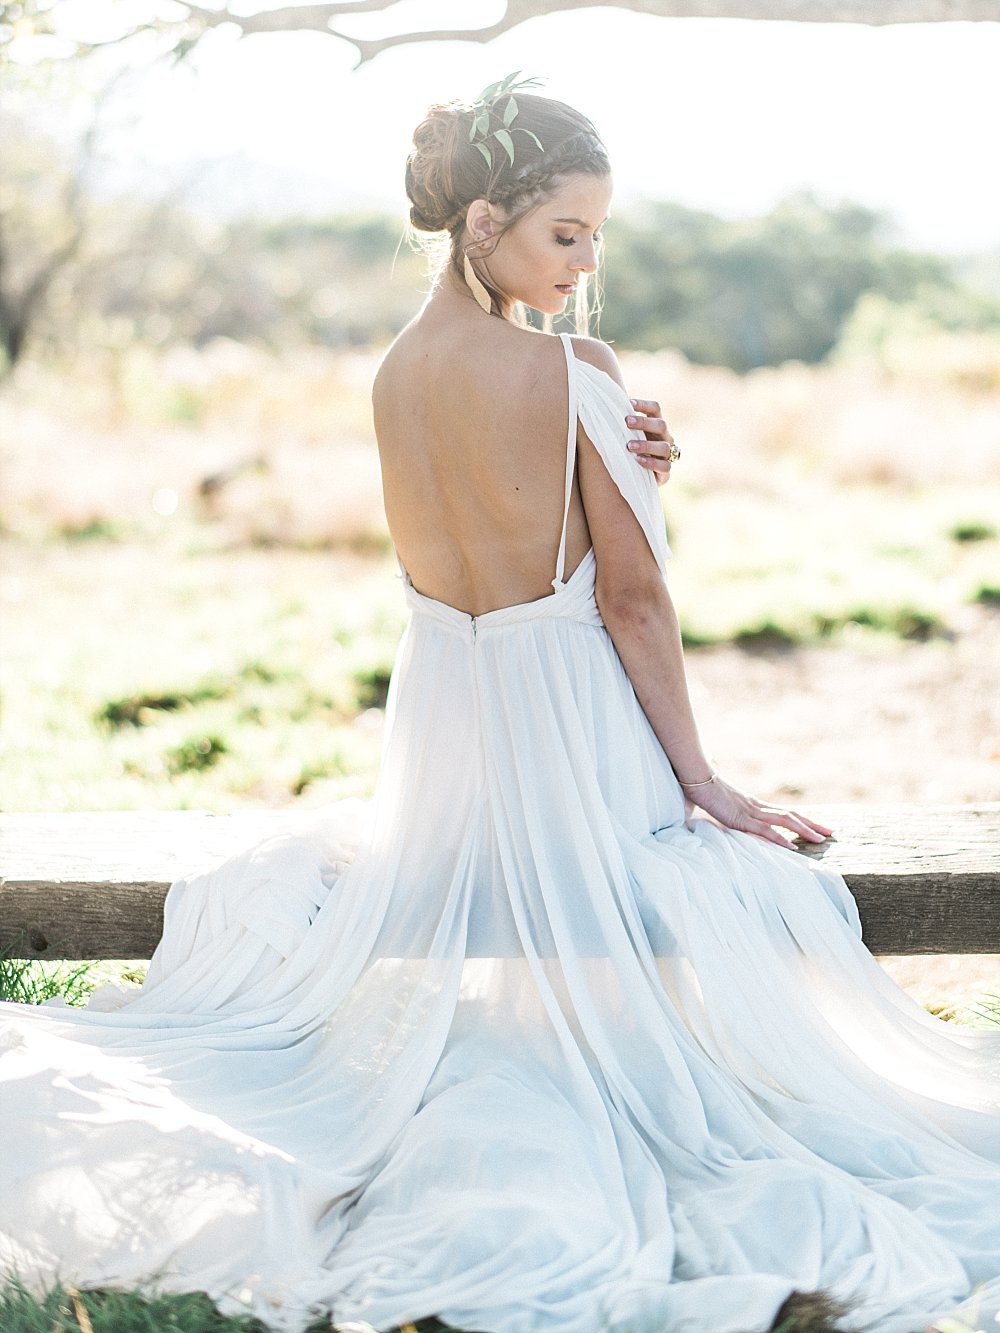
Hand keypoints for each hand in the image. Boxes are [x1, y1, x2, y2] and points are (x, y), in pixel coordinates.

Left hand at [625, 398, 676, 486]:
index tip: (629, 403)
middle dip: (644, 422)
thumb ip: (622, 423)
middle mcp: (665, 438)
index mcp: (655, 426)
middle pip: (661, 425)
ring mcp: (667, 455)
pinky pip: (665, 467)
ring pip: (664, 447)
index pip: (655, 409)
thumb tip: (606, 405)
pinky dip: (652, 463)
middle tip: (626, 422)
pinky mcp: (665, 472)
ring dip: (646, 445)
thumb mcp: (628, 435)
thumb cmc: (631, 450)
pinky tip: (639, 461)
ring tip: (629, 446)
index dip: (644, 404)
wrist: (639, 477)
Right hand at [682, 775, 832, 849]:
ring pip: (784, 821)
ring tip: (821, 839)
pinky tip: (792, 847)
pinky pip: (764, 831)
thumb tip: (711, 804)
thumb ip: (718, 805)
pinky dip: (780, 839)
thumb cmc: (700, 786)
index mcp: (751, 804)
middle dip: (812, 824)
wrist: (693, 775)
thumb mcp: (713, 801)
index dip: (800, 820)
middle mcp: (755, 806)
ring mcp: (749, 812)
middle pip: (791, 815)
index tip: (815, 826)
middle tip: (831, 832)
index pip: (782, 813)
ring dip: (804, 830)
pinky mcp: (739, 818)